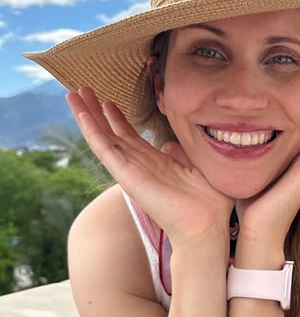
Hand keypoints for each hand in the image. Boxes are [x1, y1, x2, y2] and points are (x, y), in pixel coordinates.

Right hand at [67, 87, 232, 243]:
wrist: (206, 226)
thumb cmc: (210, 204)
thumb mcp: (199, 169)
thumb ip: (182, 155)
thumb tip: (171, 144)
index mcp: (156, 164)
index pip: (131, 137)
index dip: (118, 118)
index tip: (108, 101)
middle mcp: (140, 166)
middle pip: (111, 133)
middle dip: (96, 112)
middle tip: (81, 90)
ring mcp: (131, 171)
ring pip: (103, 138)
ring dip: (87, 116)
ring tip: (73, 94)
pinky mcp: (127, 176)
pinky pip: (106, 150)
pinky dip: (93, 132)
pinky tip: (82, 114)